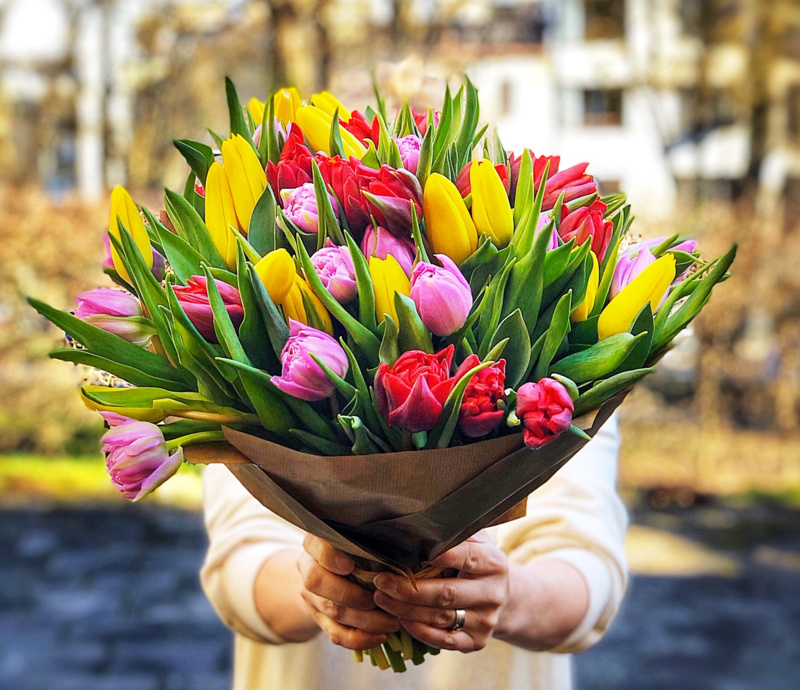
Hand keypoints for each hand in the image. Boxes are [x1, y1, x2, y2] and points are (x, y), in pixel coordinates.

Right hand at [298, 534, 400, 649]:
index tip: (350, 565)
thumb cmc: (349, 552)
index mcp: (316, 545)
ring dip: (365, 620)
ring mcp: (313, 597)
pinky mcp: (321, 620)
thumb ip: (365, 544)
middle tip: (378, 598)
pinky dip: (360, 639)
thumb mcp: (353, 542)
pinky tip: (380, 636)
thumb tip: (398, 549)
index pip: (315, 545)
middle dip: (350, 594)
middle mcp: (309, 569)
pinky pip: (337, 634)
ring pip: (333, 611)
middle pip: (318, 582)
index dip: (330, 557)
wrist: (325, 576)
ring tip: (392, 622)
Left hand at [373, 531, 508, 652]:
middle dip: (409, 589)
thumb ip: (455, 533)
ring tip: (382, 598)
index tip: (408, 550)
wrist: (501, 597)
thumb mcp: (475, 541)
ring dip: (406, 609)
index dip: (438, 555)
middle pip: (447, 592)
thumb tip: (419, 523)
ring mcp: (486, 621)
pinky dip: (419, 630)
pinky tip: (400, 618)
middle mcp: (493, 593)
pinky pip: (443, 640)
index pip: (465, 557)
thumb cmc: (476, 562)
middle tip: (381, 580)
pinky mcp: (476, 642)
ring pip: (441, 617)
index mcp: (494, 563)